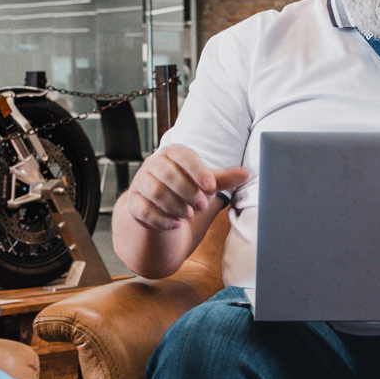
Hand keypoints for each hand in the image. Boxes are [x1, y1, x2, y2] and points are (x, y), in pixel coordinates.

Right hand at [125, 144, 248, 231]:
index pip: (183, 156)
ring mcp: (141, 183)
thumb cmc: (187, 187)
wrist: (161, 206)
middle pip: (168, 174)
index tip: (211, 186)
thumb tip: (246, 173)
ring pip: (155, 192)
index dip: (197, 170)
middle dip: (187, 191)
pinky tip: (175, 224)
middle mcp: (153, 164)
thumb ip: (225, 178)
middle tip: (202, 206)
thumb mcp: (207, 182)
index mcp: (172, 153)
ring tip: (189, 214)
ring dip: (174, 205)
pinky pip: (143, 210)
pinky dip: (160, 219)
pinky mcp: (133, 203)